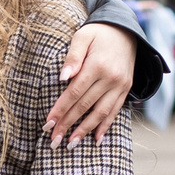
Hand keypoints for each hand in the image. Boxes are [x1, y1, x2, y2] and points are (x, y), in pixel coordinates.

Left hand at [46, 24, 134, 146]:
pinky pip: (115, 111)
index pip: (74, 93)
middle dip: (68, 124)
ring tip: (71, 144)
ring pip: (100, 112)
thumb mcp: (83, 36)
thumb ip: (73, 56)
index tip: (48, 123)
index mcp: (97, 66)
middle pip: (85, 106)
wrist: (126, 30)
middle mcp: (110, 78)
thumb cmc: (99, 33)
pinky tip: (96, 139)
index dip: (60, 109)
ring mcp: (120, 85)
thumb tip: (63, 77)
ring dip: (85, 130)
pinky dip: (105, 126)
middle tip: (54, 140)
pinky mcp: (126, 89)